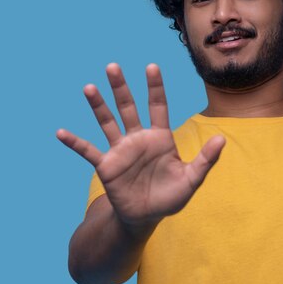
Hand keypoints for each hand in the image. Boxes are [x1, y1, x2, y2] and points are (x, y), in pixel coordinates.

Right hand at [57, 63, 225, 225]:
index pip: (158, 106)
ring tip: (89, 88)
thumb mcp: (191, 179)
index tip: (152, 66)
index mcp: (160, 138)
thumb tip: (222, 139)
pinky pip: (88, 151)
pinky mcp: (106, 165)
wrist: (146, 217)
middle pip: (128, 107)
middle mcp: (138, 138)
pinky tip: (60, 132)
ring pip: (108, 122)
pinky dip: (75, 142)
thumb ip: (206, 159)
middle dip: (121, 87)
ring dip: (98, 106)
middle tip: (112, 66)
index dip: (155, 87)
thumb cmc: (170, 197)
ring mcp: (121, 150)